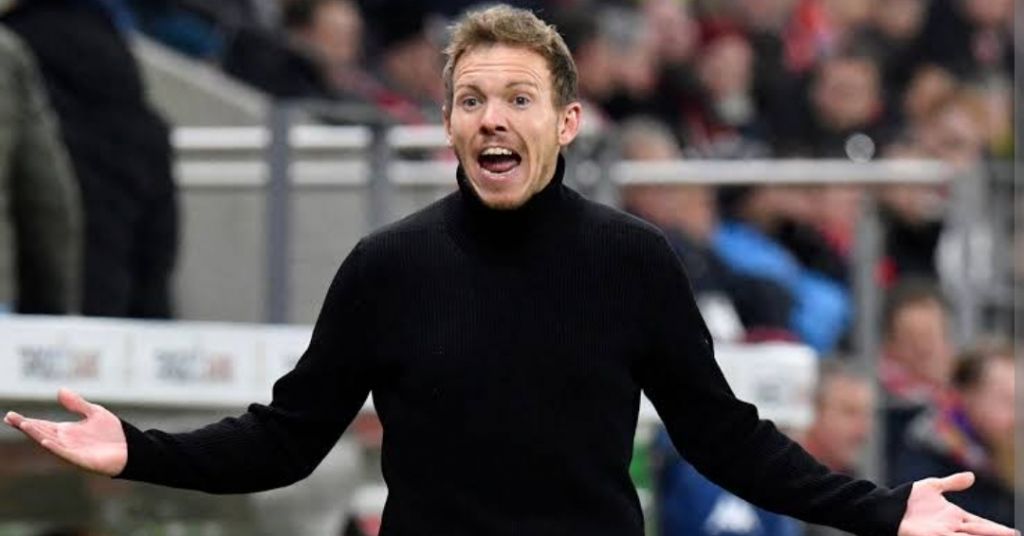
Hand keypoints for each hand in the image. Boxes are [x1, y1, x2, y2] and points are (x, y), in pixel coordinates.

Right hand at [4, 388, 126, 476]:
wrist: (131, 448)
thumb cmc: (112, 433)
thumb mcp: (94, 412)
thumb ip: (77, 404)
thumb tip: (60, 390)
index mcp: (66, 431)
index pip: (42, 425)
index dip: (27, 421)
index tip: (11, 415)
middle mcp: (65, 442)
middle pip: (41, 433)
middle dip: (26, 426)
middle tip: (10, 418)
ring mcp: (72, 451)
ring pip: (50, 442)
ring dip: (37, 435)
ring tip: (24, 425)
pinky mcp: (82, 459)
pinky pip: (65, 453)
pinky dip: (55, 448)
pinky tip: (45, 441)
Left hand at [897, 472, 1018, 535]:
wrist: (890, 506)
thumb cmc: (909, 498)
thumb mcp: (933, 487)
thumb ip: (952, 483)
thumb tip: (972, 476)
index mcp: (955, 516)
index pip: (981, 523)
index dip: (997, 528)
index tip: (1013, 532)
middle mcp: (953, 527)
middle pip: (980, 532)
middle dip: (997, 535)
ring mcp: (944, 533)